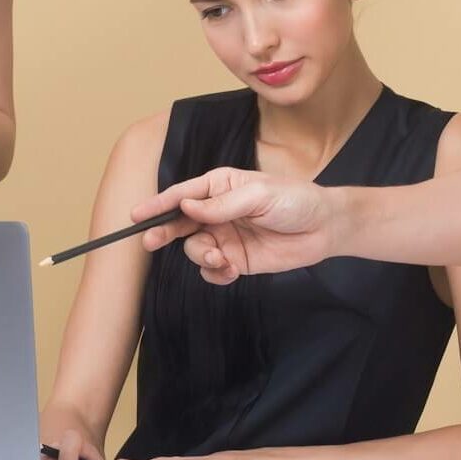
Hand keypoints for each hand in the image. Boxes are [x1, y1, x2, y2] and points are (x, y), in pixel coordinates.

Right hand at [132, 167, 340, 283]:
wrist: (324, 228)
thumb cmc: (295, 200)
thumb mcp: (259, 195)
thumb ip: (222, 204)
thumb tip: (187, 206)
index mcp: (220, 186)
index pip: (183, 194)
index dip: (158, 203)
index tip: (136, 214)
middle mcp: (217, 211)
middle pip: (180, 222)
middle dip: (164, 232)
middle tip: (150, 242)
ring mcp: (225, 236)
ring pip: (194, 248)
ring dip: (200, 256)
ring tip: (219, 259)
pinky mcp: (235, 259)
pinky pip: (210, 270)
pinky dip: (214, 274)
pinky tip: (229, 271)